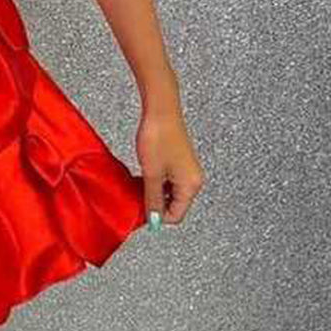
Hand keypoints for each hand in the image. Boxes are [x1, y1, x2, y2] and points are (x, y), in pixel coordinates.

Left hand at [136, 101, 204, 224]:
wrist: (160, 111)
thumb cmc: (159, 136)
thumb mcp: (151, 175)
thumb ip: (153, 200)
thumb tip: (154, 219)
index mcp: (191, 185)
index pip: (175, 216)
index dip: (156, 216)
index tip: (140, 211)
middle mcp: (193, 179)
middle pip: (173, 205)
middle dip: (154, 204)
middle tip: (137, 195)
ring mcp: (187, 170)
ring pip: (169, 193)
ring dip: (153, 192)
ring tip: (140, 181)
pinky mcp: (180, 162)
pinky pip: (168, 181)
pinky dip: (155, 182)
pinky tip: (144, 174)